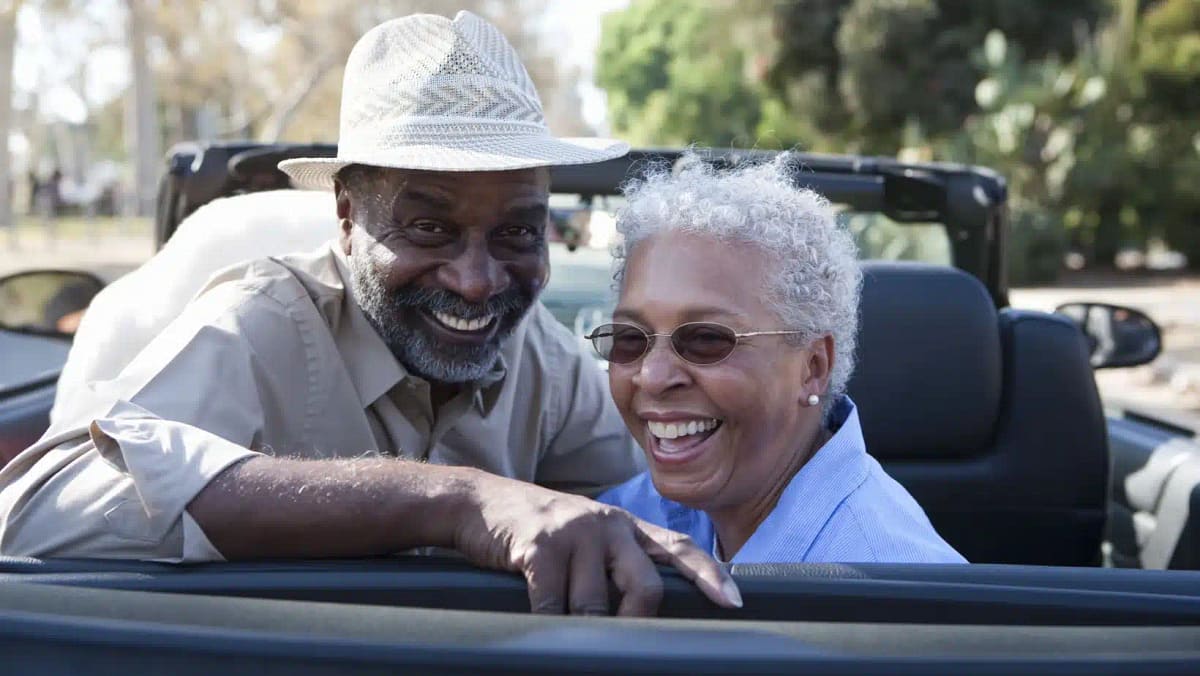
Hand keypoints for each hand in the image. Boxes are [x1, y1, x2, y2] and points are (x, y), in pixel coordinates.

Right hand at [452, 470, 742, 615]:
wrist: (481, 503)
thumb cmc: (539, 530)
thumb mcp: (587, 536)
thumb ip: (619, 560)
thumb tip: (646, 608)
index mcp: (624, 524)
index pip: (679, 547)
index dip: (709, 575)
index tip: (733, 603)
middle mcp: (607, 523)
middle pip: (645, 586)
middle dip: (635, 620)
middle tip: (620, 635)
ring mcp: (574, 532)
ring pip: (596, 604)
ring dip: (581, 624)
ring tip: (566, 620)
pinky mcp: (540, 545)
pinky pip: (554, 603)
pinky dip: (550, 622)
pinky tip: (542, 620)